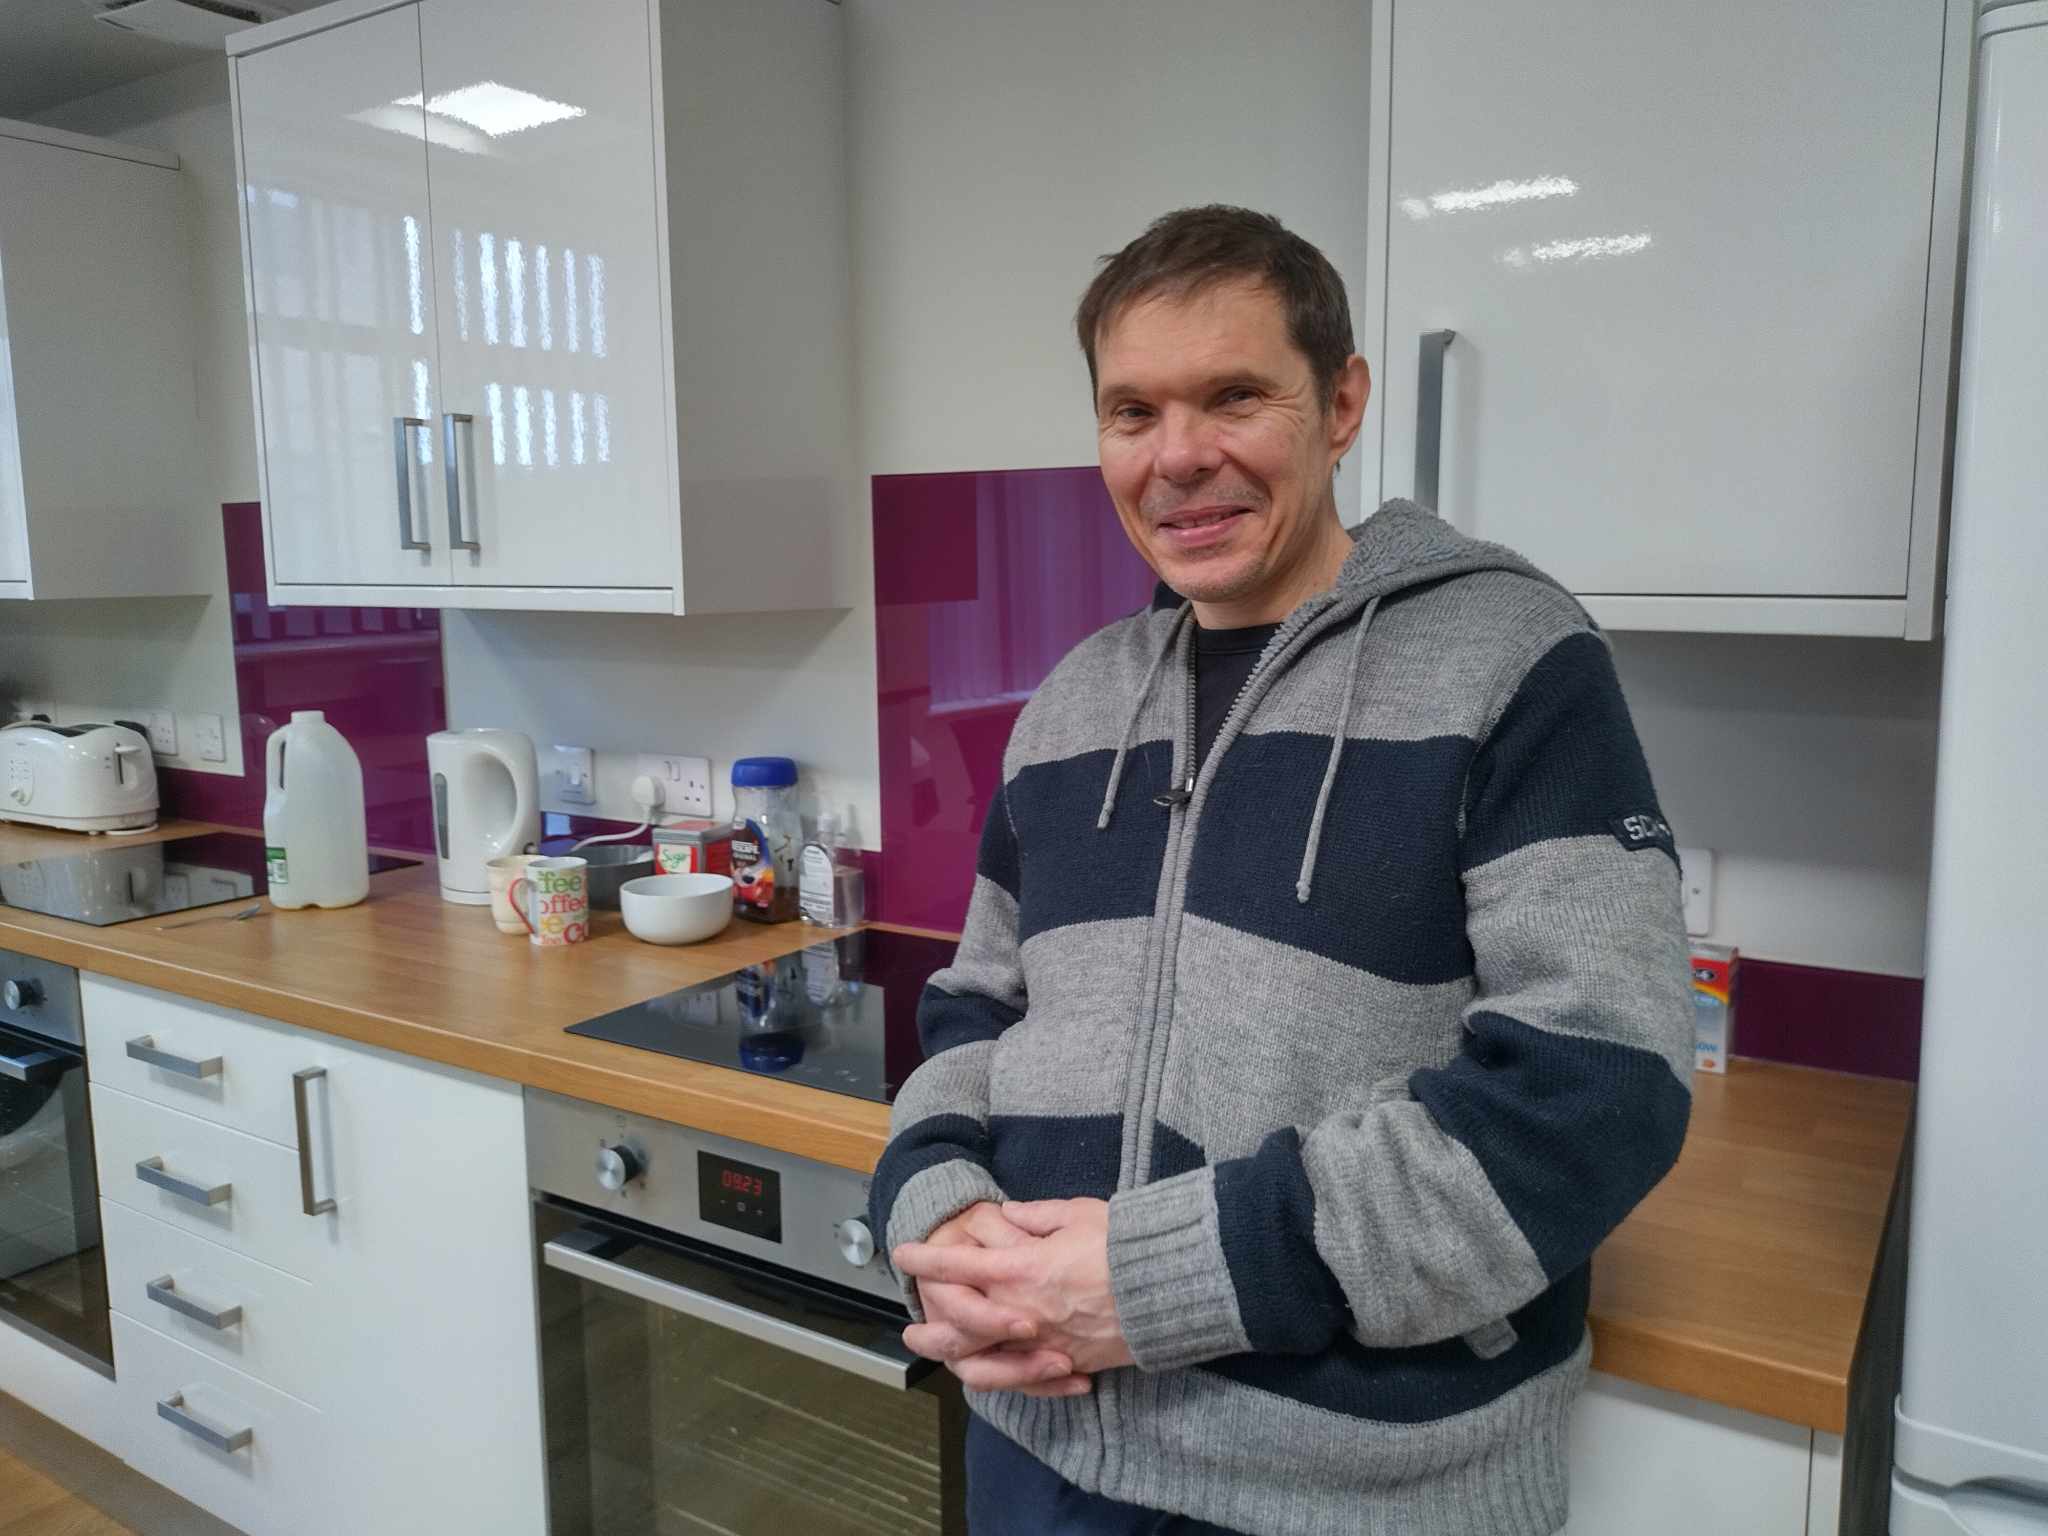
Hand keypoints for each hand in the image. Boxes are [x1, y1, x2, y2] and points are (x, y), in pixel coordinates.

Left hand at [895, 1197, 1133, 1380]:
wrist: (1169, 1288)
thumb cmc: (1124, 1244)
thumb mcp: (1076, 1213)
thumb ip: (1036, 1215)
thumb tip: (1011, 1214)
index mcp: (1018, 1268)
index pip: (956, 1264)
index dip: (925, 1258)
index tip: (903, 1252)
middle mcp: (1020, 1311)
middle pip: (956, 1324)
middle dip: (928, 1321)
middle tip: (910, 1321)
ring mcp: (1042, 1343)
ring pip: (982, 1359)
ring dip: (953, 1355)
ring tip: (939, 1353)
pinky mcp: (1068, 1363)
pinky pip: (1025, 1377)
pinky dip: (1006, 1374)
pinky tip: (997, 1367)